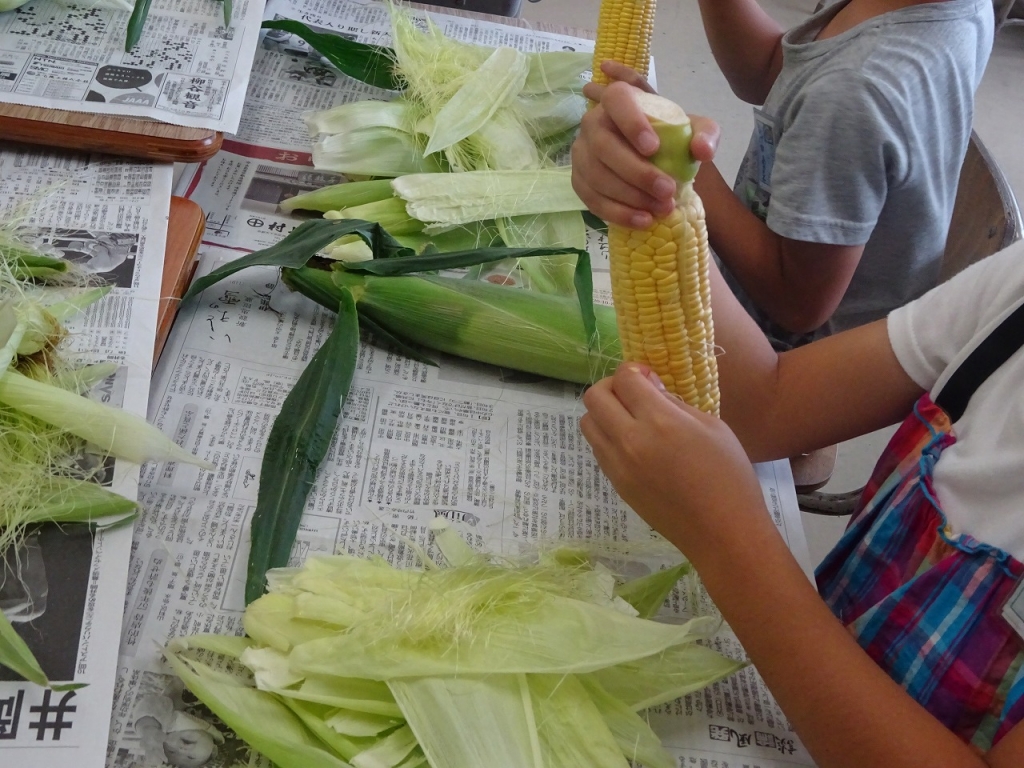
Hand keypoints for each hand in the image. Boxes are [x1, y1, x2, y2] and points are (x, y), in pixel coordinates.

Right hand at [571, 62, 719, 228]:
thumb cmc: (670, 137)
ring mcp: (581, 153)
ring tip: (661, 209)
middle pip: (604, 146)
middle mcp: (593, 122)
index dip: (631, 123)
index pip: (616, 100)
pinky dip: (617, 213)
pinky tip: (642, 221)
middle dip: (636, 173)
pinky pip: (591, 199)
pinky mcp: (579, 180)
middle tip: (667, 191)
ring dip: (630, 197)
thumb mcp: (696, 130)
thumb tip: (702, 151)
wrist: (654, 159)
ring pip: (597, 176)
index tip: (654, 148)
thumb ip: (706, 134)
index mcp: (619, 99)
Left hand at [580, 364, 764, 562]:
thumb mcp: (712, 426)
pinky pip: (597, 448)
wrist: (722, 532)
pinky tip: (634, 444)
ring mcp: (617, 465)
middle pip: (594, 397)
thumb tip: (649, 388)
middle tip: (634, 393)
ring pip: (588, 423)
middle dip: (611, 386)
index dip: (635, 371)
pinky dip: (608, 437)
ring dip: (604, 412)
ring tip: (631, 419)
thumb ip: (674, 403)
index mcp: (659, 422)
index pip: (624, 379)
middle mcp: (629, 441)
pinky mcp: (615, 484)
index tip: (650, 378)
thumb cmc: (729, 476)